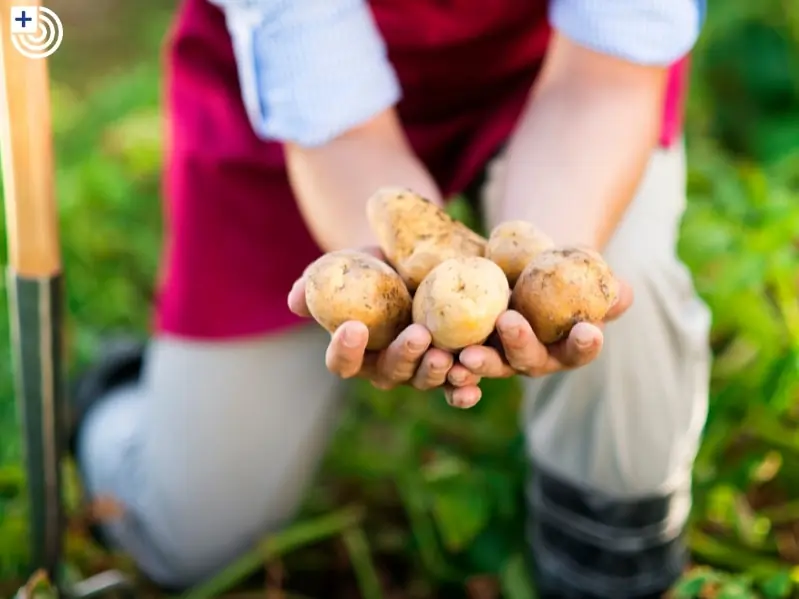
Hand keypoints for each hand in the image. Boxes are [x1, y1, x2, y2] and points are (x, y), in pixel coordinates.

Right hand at [287, 250, 482, 406]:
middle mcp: (388, 367)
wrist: (418, 261)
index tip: (353, 327)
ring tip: (445, 356)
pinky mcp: (453, 366)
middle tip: (417, 336)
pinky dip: (463, 391)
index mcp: (357, 351)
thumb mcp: (348, 267)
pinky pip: (456, 387)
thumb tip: (294, 298)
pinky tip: (470, 388)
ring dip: (435, 372)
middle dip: (404, 356)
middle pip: (391, 373)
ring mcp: (420, 370)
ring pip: (425, 380)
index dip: (345, 349)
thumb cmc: (374, 266)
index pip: (343, 361)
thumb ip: (321, 281)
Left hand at [457, 280, 633, 378]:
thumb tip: (622, 293)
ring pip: (491, 366)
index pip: (579, 349)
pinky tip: (441, 362)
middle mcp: (533, 359)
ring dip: (480, 364)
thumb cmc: (560, 270)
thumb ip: (604, 286)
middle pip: (529, 360)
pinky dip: (449, 369)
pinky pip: (458, 366)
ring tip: (467, 355)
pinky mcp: (468, 351)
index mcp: (566, 346)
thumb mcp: (582, 271)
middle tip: (510, 322)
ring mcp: (500, 359)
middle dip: (520, 344)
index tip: (589, 330)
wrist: (517, 267)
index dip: (585, 344)